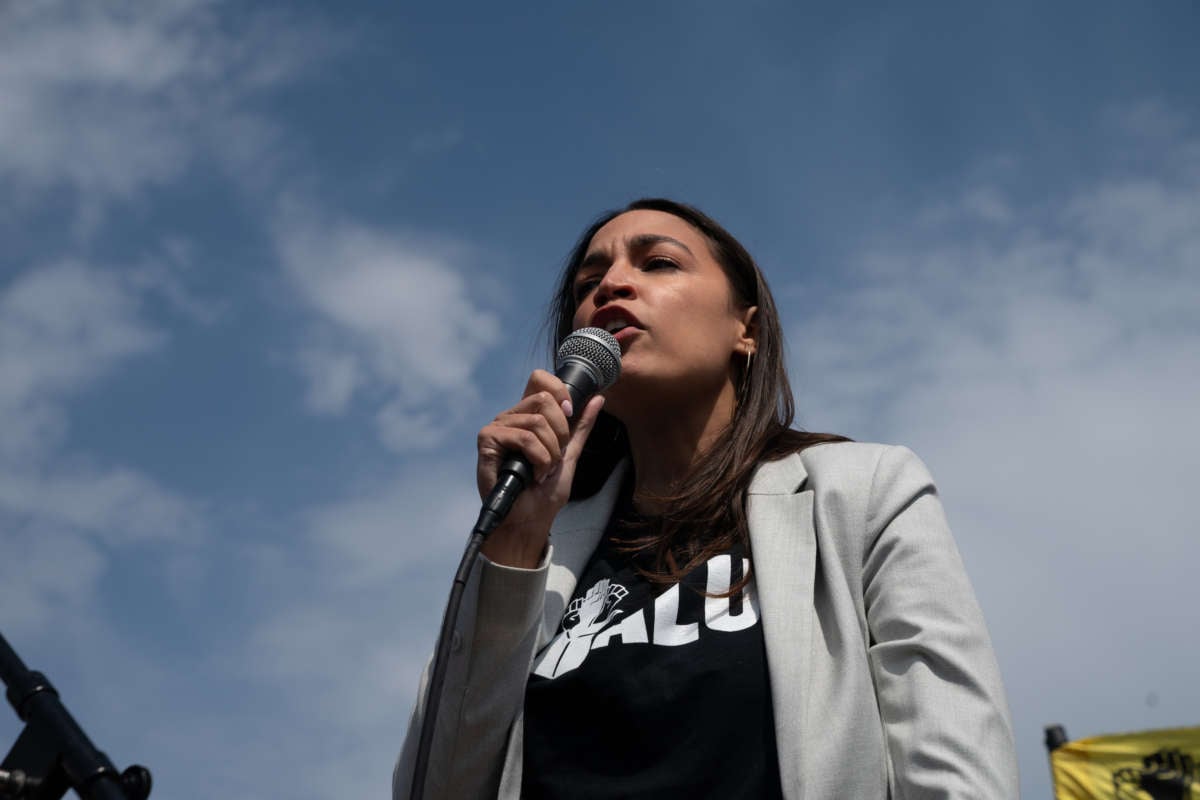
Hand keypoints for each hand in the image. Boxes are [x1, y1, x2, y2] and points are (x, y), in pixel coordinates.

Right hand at [476, 369, 604, 567]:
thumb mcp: (571, 455)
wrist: (528, 521)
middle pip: (544, 397)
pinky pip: (524, 437)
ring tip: (542, 471)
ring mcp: (498, 427)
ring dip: (550, 453)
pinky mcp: (488, 440)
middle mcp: (511, 417)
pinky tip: (533, 475)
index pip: (541, 380)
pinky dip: (537, 459)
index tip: (569, 416)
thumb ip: (581, 427)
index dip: (560, 393)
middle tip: (554, 458)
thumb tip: (599, 399)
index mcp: (528, 416)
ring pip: (537, 421)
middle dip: (560, 433)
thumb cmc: (544, 494)